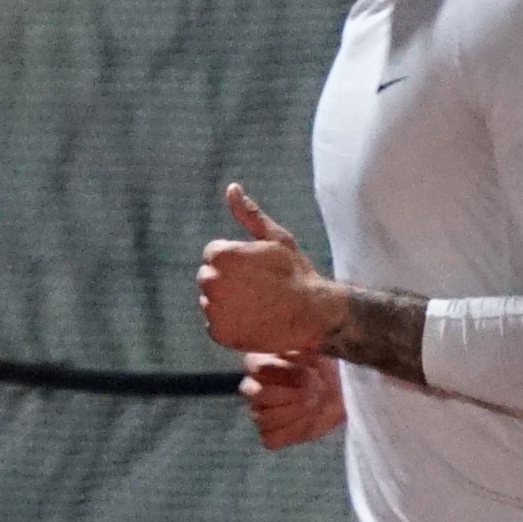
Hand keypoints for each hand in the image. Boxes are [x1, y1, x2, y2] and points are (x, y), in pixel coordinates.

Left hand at [195, 185, 334, 359]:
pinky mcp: (218, 333)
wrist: (313, 315)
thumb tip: (232, 188)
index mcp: (221, 255)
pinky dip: (230, 324)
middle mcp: (210, 282)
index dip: (238, 260)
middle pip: (208, 277)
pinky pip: (215, 324)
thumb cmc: (297, 273)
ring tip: (258, 305)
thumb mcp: (276, 238)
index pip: (213, 254)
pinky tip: (253, 321)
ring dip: (228, 302)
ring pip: (211, 301)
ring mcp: (213, 309)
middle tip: (259, 288)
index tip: (259, 270)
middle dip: (228, 280)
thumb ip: (249, 214)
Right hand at [240, 346, 343, 450]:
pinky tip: (309, 420)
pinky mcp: (271, 434)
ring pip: (263, 418)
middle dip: (292, 395)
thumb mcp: (318, 352)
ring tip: (314, 404)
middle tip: (316, 391)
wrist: (341, 392)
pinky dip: (293, 431)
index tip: (311, 372)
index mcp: (258, 363)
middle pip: (258, 396)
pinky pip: (270, 439)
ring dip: (295, 413)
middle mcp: (253, 388)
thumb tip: (306, 343)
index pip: (255, 368)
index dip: (285, 373)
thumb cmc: (326, 367)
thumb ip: (306, 348)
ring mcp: (259, 412)